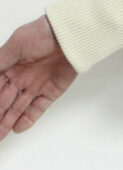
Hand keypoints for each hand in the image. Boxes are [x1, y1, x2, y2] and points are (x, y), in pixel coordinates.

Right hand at [0, 15, 77, 141]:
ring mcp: (35, 86)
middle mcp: (20, 78)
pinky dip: (28, 119)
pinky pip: (38, 108)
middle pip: (4, 101)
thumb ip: (0, 61)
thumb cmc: (42, 34)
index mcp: (9, 66)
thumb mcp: (16, 45)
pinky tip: (18, 128)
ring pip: (18, 108)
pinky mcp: (50, 92)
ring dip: (8, 121)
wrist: (69, 36)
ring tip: (0, 135)